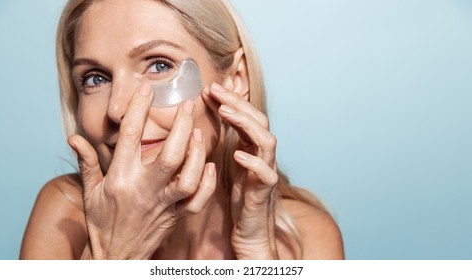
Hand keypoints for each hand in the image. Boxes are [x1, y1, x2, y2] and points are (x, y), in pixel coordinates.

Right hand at [68, 84, 216, 258]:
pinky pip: (198, 200)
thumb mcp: (90, 192)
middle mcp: (144, 189)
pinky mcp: (177, 216)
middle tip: (188, 104)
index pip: (130, 137)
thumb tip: (74, 137)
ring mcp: (163, 204)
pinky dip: (207, 183)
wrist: (116, 258)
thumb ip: (87, 162)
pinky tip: (209, 165)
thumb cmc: (102, 222)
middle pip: (169, 155)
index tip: (147, 89)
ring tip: (198, 132)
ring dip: (197, 153)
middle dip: (181, 127)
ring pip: (188, 177)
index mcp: (121, 178)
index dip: (139, 110)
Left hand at [202, 83, 278, 258]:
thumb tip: (204, 119)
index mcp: (252, 148)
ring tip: (225, 112)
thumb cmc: (239, 198)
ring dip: (246, 124)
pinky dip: (253, 162)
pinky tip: (237, 154)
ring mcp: (267, 171)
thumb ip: (225, 143)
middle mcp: (263, 155)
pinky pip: (266, 174)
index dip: (230, 100)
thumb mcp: (230, 165)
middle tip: (214, 89)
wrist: (251, 232)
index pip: (246, 116)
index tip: (208, 88)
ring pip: (268, 141)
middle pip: (259, 120)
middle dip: (237, 102)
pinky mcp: (265, 192)